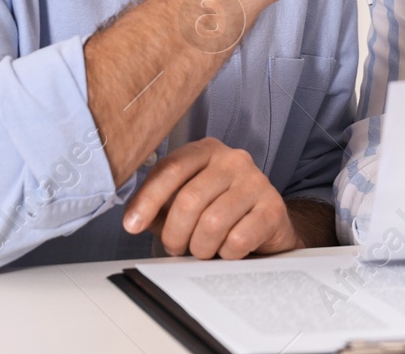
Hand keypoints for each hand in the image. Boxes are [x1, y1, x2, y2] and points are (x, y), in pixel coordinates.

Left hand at [122, 139, 299, 258]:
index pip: (171, 169)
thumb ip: (159, 206)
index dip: (147, 200)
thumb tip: (131, 219)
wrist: (266, 226)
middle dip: (175, 234)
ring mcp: (256, 182)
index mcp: (206, 151)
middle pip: (189, 199)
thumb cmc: (218, 213)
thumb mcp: (185, 204)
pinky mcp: (273, 208)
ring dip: (200, 247)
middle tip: (176, 247)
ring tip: (203, 250)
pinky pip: (238, 239)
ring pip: (213, 223)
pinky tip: (227, 250)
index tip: (131, 226)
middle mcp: (233, 160)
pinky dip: (225, 254)